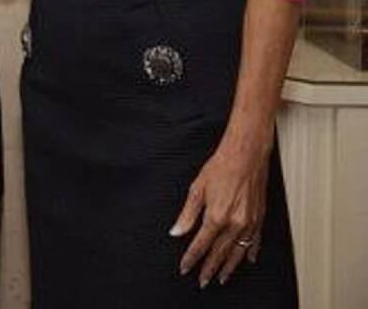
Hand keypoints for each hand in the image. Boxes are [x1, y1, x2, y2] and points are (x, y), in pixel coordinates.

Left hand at [169, 135, 270, 286]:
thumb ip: (187, 214)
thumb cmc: (221, 167)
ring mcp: (249, 223)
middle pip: (219, 253)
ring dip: (229, 267)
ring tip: (221, 277)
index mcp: (216, 217)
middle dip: (209, 268)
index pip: (200, 245)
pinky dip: (250, 253)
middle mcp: (234, 223)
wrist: (245, 156)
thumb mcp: (197, 189)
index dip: (191, 259)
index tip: (185, 268)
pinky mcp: (259, 218)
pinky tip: (247, 260)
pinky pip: (255, 241)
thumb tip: (176, 231)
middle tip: (203, 281)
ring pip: (238, 252)